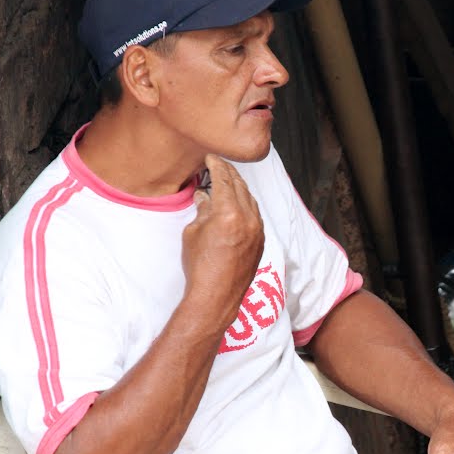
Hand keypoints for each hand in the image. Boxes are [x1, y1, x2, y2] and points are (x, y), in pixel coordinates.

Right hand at [182, 154, 264, 328]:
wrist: (216, 296)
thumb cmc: (200, 267)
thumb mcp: (193, 233)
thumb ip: (202, 210)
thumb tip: (204, 196)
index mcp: (229, 213)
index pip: (223, 180)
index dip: (216, 165)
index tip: (211, 158)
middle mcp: (248, 219)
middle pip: (239, 185)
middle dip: (229, 172)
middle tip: (218, 164)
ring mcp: (257, 230)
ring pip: (250, 199)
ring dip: (239, 187)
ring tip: (227, 180)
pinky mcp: (260, 240)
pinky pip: (255, 214)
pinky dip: (246, 203)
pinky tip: (237, 201)